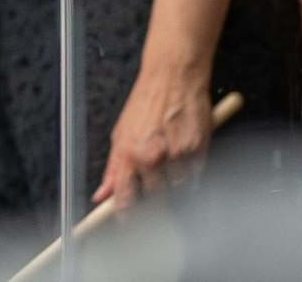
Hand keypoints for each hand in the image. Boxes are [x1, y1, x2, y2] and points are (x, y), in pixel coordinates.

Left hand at [93, 67, 212, 211]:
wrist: (173, 78)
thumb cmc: (145, 103)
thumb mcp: (121, 133)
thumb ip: (114, 168)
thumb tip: (101, 195)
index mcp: (128, 154)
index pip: (126, 198)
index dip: (126, 215)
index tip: (127, 223)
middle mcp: (152, 158)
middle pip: (155, 198)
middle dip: (154, 194)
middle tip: (154, 177)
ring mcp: (178, 156)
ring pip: (177, 188)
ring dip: (174, 179)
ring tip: (169, 154)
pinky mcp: (199, 151)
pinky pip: (196, 176)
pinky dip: (191, 169)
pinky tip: (183, 150)